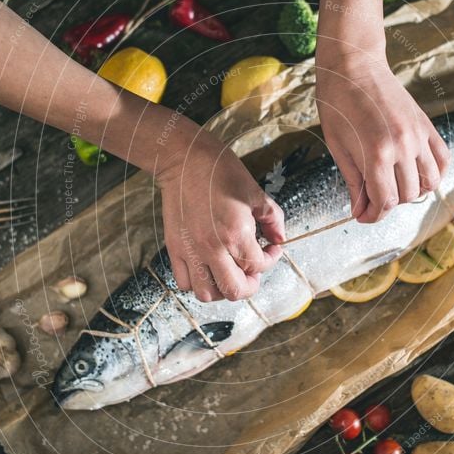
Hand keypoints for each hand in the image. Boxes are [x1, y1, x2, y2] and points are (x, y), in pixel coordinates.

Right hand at [155, 125, 284, 301]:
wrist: (184, 159)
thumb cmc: (220, 171)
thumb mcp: (255, 192)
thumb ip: (273, 219)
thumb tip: (279, 238)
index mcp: (235, 233)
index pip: (258, 266)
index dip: (271, 259)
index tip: (271, 248)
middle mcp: (212, 247)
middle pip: (234, 290)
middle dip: (250, 285)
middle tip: (254, 272)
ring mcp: (190, 250)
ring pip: (207, 293)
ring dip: (222, 288)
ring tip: (229, 273)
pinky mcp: (174, 248)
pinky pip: (184, 281)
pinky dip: (198, 282)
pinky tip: (208, 267)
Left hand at [315, 52, 449, 222]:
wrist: (354, 65)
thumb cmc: (337, 103)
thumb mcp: (338, 147)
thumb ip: (354, 182)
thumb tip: (360, 212)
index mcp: (377, 153)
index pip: (385, 201)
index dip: (372, 215)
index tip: (363, 216)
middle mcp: (403, 146)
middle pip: (408, 195)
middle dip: (388, 204)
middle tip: (372, 198)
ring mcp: (419, 135)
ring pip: (430, 183)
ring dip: (412, 192)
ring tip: (393, 185)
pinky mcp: (426, 125)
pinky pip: (443, 160)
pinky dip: (434, 173)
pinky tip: (417, 174)